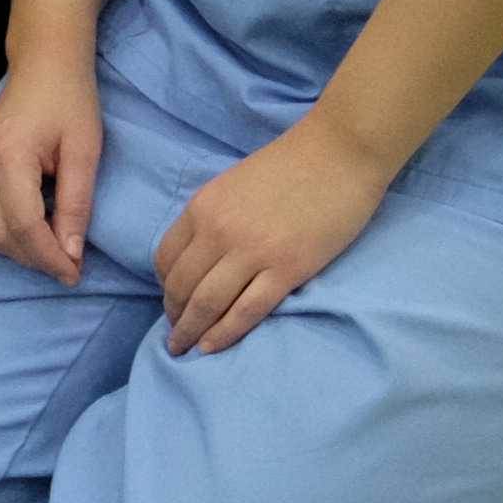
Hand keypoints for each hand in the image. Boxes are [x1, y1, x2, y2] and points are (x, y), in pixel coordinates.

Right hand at [0, 61, 103, 282]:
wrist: (43, 68)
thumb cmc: (70, 104)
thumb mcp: (85, 152)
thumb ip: (76, 204)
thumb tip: (71, 253)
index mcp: (8, 156)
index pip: (23, 225)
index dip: (49, 257)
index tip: (75, 274)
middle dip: (34, 259)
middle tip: (68, 266)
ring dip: (11, 251)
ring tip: (44, 249)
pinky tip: (16, 233)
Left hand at [147, 121, 394, 354]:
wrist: (339, 153)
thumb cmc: (291, 164)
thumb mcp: (232, 185)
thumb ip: (214, 217)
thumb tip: (202, 254)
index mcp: (202, 208)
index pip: (165, 258)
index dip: (164, 286)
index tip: (169, 301)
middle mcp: (218, 231)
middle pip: (181, 285)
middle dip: (173, 315)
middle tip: (174, 335)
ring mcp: (251, 252)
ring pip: (207, 303)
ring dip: (191, 330)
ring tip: (185, 349)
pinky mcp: (287, 269)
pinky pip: (246, 311)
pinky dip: (224, 333)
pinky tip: (212, 347)